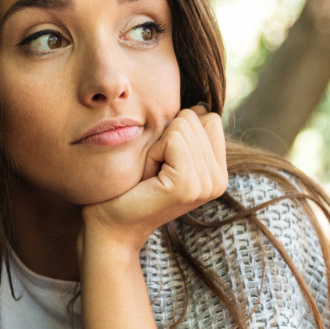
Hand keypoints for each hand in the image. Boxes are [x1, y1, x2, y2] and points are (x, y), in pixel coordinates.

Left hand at [82, 107, 226, 254]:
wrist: (111, 223)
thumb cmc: (132, 185)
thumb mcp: (165, 153)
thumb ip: (187, 131)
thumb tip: (200, 105)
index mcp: (218, 172)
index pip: (210, 119)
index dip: (178, 131)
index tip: (163, 161)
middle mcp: (219, 180)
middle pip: (197, 117)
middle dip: (166, 137)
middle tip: (154, 170)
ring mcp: (207, 185)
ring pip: (183, 125)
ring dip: (158, 146)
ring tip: (151, 174)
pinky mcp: (188, 186)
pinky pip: (173, 139)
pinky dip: (154, 152)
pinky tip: (148, 177)